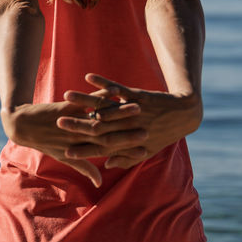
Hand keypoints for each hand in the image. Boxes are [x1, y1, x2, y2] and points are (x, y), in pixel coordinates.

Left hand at [1, 99, 147, 187]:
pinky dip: (99, 95)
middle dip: (129, 133)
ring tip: (137, 108)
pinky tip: (112, 91)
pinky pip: (86, 101)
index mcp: (80, 149)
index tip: (145, 151)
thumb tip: (99, 180)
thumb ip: (85, 166)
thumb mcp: (65, 156)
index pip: (108, 151)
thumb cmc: (47, 142)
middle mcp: (77, 137)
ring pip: (99, 118)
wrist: (22, 126)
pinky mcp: (65, 107)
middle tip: (148, 131)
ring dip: (119, 112)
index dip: (127, 152)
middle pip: (108, 135)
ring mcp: (72, 121)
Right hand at [55, 73, 202, 169]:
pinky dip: (103, 83)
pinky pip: (119, 89)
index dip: (83, 150)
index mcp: (129, 143)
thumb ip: (126, 159)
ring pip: (105, 107)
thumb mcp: (147, 150)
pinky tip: (89, 77)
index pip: (101, 148)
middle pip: (98, 127)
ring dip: (85, 100)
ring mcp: (133, 111)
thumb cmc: (163, 134)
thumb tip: (108, 165)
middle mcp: (129, 128)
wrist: (185, 115)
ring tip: (67, 96)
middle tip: (57, 123)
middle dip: (76, 125)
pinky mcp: (139, 96)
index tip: (65, 151)